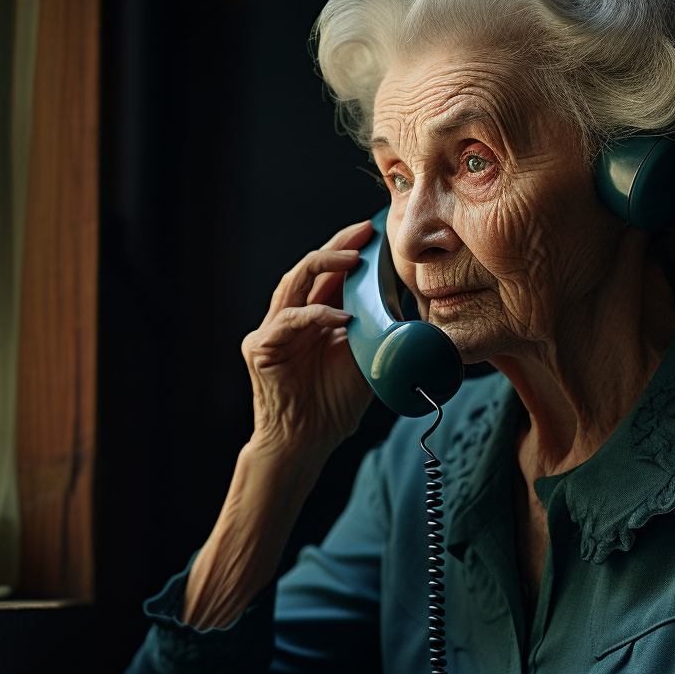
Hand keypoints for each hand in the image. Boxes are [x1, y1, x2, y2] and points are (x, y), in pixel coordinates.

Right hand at [242, 220, 374, 454]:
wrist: (306, 442)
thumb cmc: (333, 405)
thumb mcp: (365, 359)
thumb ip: (377, 332)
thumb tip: (413, 309)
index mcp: (310, 318)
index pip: (326, 275)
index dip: (347, 249)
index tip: (373, 231)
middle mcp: (286, 319)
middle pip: (307, 270)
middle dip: (337, 247)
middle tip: (364, 231)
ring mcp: (270, 332)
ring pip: (293, 285)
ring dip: (324, 267)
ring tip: (354, 259)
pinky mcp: (261, 348)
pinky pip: (289, 321)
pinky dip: (317, 315)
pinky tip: (343, 316)